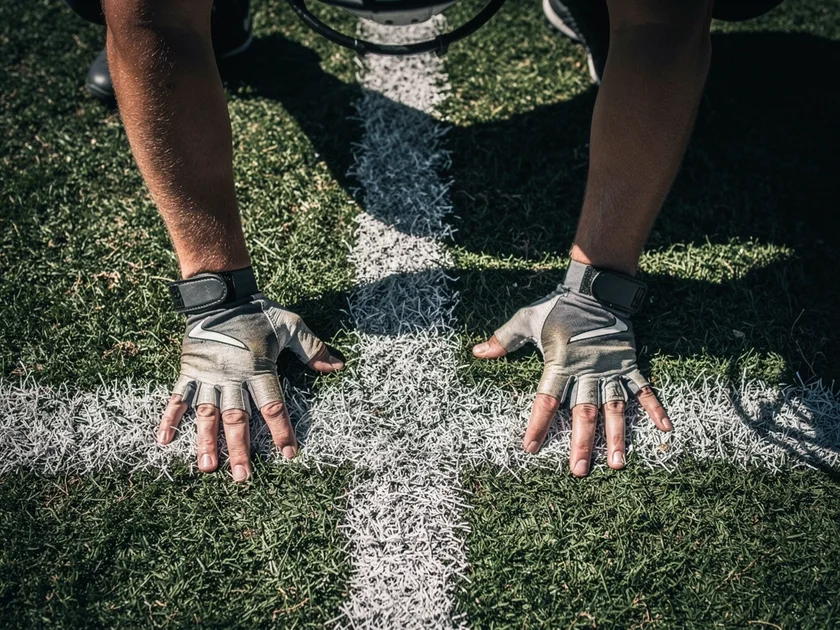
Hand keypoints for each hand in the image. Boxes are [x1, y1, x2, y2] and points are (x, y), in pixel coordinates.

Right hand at [156, 296, 343, 481]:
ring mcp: (208, 376)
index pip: (272, 405)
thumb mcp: (291, 325)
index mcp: (258, 368)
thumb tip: (338, 365)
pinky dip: (169, 418)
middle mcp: (232, 377)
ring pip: (207, 414)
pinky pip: (178, 397)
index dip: (281, 431)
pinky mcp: (189, 371)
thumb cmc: (258, 311)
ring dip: (206, 442)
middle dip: (240, 448)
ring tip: (208, 468)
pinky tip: (163, 440)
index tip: (288, 454)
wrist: (221, 293)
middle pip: (237, 418)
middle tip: (242, 477)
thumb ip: (312, 348)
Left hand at [472, 284, 670, 476]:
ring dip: (616, 437)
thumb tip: (477, 352)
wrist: (595, 288)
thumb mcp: (526, 320)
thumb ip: (504, 340)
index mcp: (560, 364)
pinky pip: (644, 389)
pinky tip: (665, 429)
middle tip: (578, 471)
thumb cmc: (558, 306)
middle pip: (584, 412)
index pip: (546, 400)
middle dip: (581, 443)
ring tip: (616, 464)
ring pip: (614, 409)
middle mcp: (587, 371)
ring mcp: (610, 369)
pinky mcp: (629, 363)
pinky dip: (655, 408)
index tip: (531, 447)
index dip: (539, 424)